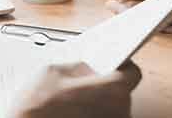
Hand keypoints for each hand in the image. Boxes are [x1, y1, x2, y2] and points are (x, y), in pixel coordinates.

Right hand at [10, 62, 141, 117]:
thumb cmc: (39, 106)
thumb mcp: (54, 70)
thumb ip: (77, 65)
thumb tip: (85, 65)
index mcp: (113, 90)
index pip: (132, 72)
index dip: (121, 64)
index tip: (113, 60)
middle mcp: (119, 112)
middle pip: (120, 91)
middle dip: (104, 83)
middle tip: (83, 78)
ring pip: (109, 107)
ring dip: (96, 101)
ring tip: (73, 97)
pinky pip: (100, 117)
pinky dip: (90, 113)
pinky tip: (72, 110)